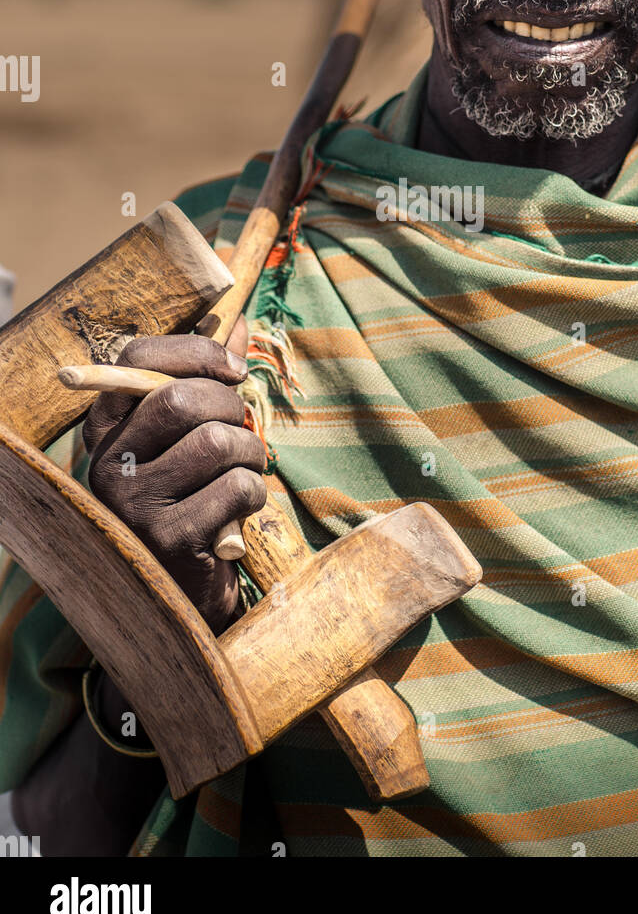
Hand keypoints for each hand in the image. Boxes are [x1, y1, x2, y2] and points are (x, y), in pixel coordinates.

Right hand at [82, 320, 266, 632]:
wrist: (182, 596)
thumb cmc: (192, 497)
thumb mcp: (190, 436)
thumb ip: (208, 376)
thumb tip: (237, 317)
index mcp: (106, 429)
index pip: (137, 358)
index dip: (196, 351)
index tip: (234, 368)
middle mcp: (108, 464)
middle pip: (182, 398)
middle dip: (231, 406)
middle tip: (242, 428)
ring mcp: (134, 505)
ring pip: (217, 442)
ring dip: (252, 453)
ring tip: (244, 473)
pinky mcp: (170, 540)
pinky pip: (237, 487)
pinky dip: (255, 493)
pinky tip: (239, 511)